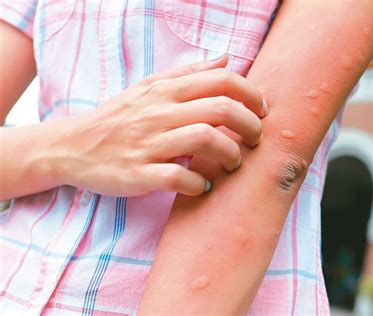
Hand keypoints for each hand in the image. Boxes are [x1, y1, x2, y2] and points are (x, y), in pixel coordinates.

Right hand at [47, 55, 266, 196]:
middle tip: (255, 139)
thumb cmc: (118, 117)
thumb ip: (190, 74)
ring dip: (230, 154)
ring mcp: (148, 144)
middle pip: (220, 110)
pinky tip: (203, 186)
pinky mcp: (138, 175)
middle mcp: (159, 114)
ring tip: (233, 163)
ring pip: (204, 140)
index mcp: (165, 92)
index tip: (261, 110)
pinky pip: (177, 178)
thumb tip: (227, 59)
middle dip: (250, 125)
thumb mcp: (149, 87)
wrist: (73, 147)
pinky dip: (198, 184)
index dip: (251, 94)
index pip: (221, 81)